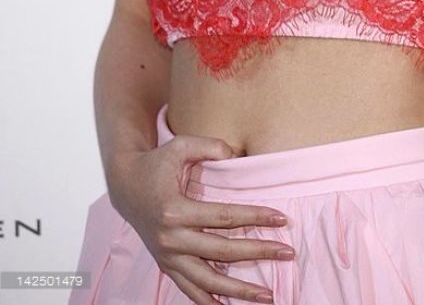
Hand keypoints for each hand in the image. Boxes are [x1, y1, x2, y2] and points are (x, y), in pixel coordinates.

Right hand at [107, 134, 293, 303]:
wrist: (125, 185)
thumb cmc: (156, 163)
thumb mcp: (180, 145)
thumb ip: (210, 146)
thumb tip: (238, 156)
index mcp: (175, 211)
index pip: (225, 218)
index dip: (255, 218)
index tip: (282, 219)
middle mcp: (171, 239)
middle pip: (223, 253)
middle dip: (258, 253)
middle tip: (287, 253)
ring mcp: (167, 257)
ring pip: (208, 282)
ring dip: (239, 291)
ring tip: (267, 296)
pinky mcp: (165, 265)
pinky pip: (188, 290)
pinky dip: (207, 302)